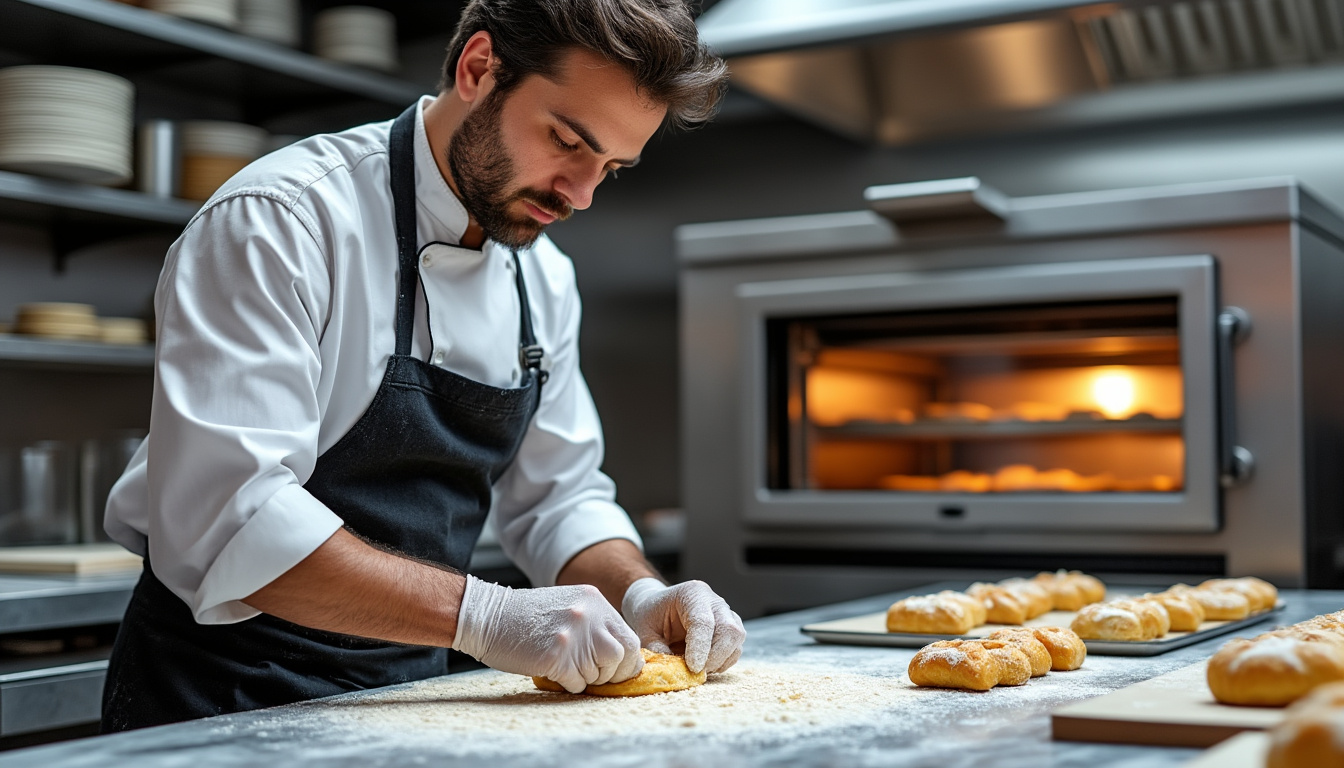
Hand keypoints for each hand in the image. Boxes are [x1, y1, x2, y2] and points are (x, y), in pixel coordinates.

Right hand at [451, 575, 643, 692]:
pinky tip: (554, 672)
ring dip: (587, 679)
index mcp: (594, 601)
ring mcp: (573, 635)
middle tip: (596, 676)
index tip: (616, 669)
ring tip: (567, 668)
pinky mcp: (556, 656)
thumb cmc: (525, 616)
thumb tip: (620, 654)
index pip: (630, 638)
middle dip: (614, 673)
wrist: (487, 616)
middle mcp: (588, 615)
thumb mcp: (568, 607)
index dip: (627, 660)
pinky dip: (569, 685)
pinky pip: (578, 684)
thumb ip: (595, 624)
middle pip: (623, 656)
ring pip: (601, 674)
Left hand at [621, 578, 745, 673]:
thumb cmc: (651, 615)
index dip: (700, 647)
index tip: (693, 668)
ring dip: (720, 660)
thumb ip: (656, 648)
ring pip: (736, 638)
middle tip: (696, 671)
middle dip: (715, 656)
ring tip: (699, 668)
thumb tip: (672, 671)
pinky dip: (723, 662)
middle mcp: (714, 601)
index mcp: (692, 594)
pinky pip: (736, 648)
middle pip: (728, 629)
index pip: (703, 621)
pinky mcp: (731, 628)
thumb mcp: (645, 630)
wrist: (658, 607)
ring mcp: (726, 613)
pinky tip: (706, 665)